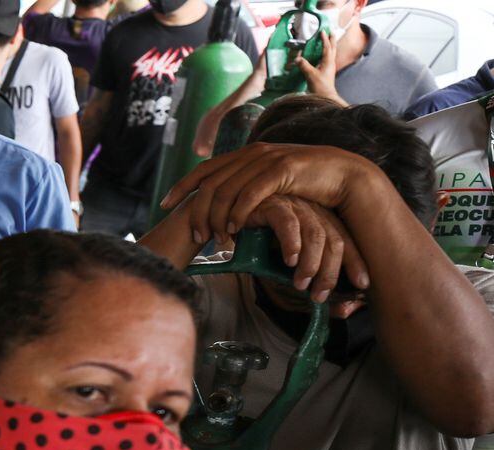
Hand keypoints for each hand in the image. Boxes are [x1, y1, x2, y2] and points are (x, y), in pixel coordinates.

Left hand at [160, 141, 379, 245]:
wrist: (343, 175)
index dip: (181, 187)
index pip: (203, 170)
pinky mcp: (282, 170)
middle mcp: (252, 153)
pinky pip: (250, 194)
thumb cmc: (305, 185)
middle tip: (194, 236)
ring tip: (213, 239)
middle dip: (196, 211)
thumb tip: (221, 206)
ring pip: (227, 190)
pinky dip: (238, 213)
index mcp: (245, 154)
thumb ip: (246, 188)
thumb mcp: (270, 184)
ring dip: (215, 218)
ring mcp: (266, 159)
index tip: (163, 205)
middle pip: (210, 183)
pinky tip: (233, 230)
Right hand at [238, 194, 369, 301]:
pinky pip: (288, 222)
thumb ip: (310, 291)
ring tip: (300, 283)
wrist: (220, 230)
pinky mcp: (272, 204)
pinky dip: (292, 243)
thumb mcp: (286, 278)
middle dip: (329, 272)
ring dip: (310, 263)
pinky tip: (289, 261)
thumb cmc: (253, 252)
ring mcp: (293, 206)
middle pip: (333, 240)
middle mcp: (311, 211)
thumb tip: (346, 310)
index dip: (355, 263)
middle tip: (318, 295)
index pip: (345, 242)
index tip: (362, 285)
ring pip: (315, 233)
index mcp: (319, 223)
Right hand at [294, 31, 340, 100]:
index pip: (327, 47)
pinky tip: (321, 55)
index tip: (322, 31)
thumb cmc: (320, 86)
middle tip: (331, 32)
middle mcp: (330, 63)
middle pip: (332, 49)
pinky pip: (326, 59)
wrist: (325, 97)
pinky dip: (324, 54)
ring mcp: (329, 68)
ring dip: (329, 46)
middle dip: (331, 40)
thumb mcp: (310, 75)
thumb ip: (304, 65)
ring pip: (331, 53)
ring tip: (328, 41)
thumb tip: (297, 58)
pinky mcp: (326, 72)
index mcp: (328, 62)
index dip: (324, 39)